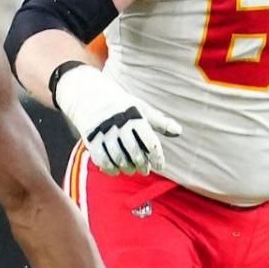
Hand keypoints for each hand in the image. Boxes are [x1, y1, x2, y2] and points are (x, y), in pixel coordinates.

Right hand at [55, 64, 180, 176]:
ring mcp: (103, 131)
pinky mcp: (90, 138)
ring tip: (132, 170)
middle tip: (145, 170)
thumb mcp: (142, 109)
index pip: (148, 140)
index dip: (156, 156)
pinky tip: (116, 171)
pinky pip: (100, 158)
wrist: (90, 96)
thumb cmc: (123, 106)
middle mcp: (118, 123)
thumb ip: (160, 122)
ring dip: (126, 168)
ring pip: (117, 156)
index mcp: (133, 116)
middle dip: (141, 163)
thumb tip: (178, 131)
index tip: (159, 166)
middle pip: (133, 150)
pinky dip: (109, 168)